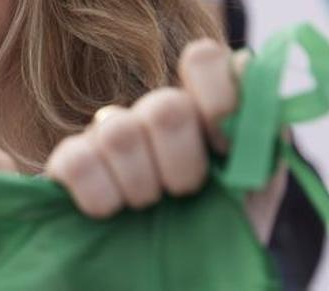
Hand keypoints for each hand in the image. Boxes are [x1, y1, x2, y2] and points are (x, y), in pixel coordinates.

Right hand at [45, 38, 283, 239]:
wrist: (181, 280)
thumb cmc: (219, 235)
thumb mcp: (257, 186)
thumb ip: (260, 128)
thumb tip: (245, 64)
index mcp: (204, 112)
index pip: (205, 59)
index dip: (218, 99)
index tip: (223, 148)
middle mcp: (154, 115)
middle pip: (165, 107)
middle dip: (182, 163)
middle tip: (184, 193)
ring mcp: (107, 136)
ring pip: (118, 132)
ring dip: (140, 185)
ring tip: (145, 209)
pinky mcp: (68, 163)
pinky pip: (76, 160)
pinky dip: (99, 194)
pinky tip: (107, 212)